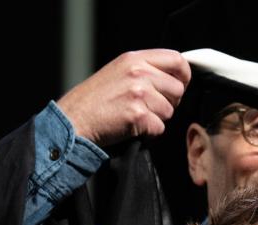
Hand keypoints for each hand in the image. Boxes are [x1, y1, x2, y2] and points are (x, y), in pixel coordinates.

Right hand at [56, 49, 191, 146]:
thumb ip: (143, 69)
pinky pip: (159, 128)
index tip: (180, 85)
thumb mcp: (118, 71)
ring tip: (135, 116)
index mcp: (134, 59)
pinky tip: (132, 127)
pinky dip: (149, 133)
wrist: (74, 120)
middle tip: (149, 107)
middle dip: (169, 102)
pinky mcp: (138, 115)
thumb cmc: (94, 100)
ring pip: (170, 111)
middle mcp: (138, 73)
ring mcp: (139, 93)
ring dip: (157, 118)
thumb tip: (172, 77)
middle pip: (177, 89)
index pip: (176, 60)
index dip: (184, 75)